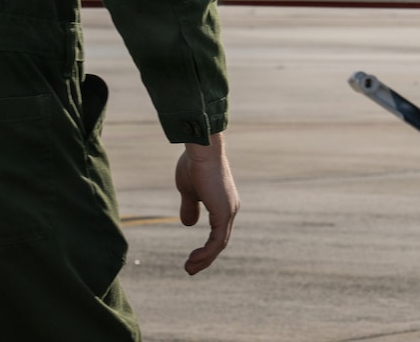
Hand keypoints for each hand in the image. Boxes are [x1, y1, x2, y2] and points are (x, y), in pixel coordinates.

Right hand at [175, 133, 239, 275]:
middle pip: (220, 241)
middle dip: (205, 258)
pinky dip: (207, 253)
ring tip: (189, 269)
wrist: (201, 150)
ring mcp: (229, 211)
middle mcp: (230, 209)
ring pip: (220, 243)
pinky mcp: (224, 212)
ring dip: (204, 259)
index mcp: (224, 204)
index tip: (192, 259)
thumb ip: (190, 207)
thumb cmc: (194, 165)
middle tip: (190, 269)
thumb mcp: (189, 191)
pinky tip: (195, 259)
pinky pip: (218, 240)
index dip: (206, 248)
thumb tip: (189, 223)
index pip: (218, 232)